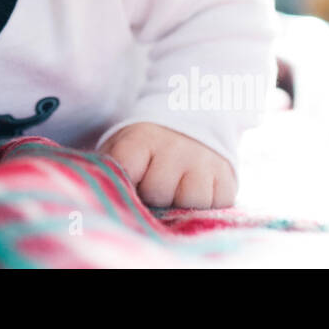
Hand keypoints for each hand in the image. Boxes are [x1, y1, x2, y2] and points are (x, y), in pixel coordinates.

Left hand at [99, 122, 235, 208]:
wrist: (191, 120)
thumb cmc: (147, 148)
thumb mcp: (122, 146)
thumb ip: (109, 167)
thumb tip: (101, 196)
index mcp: (143, 138)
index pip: (125, 168)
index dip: (124, 184)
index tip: (127, 185)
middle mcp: (176, 147)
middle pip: (157, 191)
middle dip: (151, 197)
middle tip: (152, 187)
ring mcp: (204, 161)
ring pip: (190, 202)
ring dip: (180, 205)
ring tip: (175, 192)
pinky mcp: (227, 178)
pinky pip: (217, 206)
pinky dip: (207, 208)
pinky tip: (196, 194)